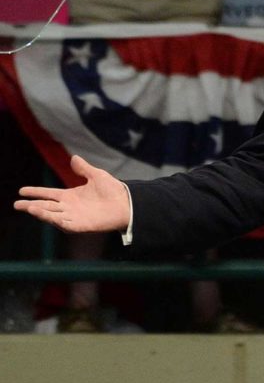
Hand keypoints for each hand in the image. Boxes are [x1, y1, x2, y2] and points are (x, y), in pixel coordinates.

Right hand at [14, 155, 129, 233]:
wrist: (127, 203)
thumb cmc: (113, 190)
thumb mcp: (96, 176)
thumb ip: (84, 169)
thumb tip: (74, 157)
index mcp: (70, 196)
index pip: (49, 194)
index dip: (36, 192)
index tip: (22, 190)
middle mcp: (69, 207)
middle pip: (46, 206)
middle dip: (31, 205)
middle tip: (17, 204)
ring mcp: (75, 217)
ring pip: (53, 216)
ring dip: (41, 213)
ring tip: (29, 208)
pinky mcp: (81, 225)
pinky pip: (65, 224)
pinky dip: (56, 221)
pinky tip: (47, 217)